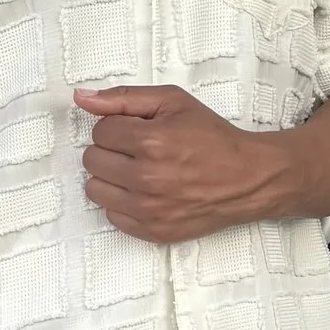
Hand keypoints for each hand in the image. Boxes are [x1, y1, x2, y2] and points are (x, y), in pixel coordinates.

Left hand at [75, 84, 292, 243]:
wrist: (248, 178)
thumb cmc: (212, 136)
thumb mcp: (173, 102)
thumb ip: (124, 98)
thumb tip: (81, 98)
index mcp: (149, 141)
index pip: (100, 132)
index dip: (118, 127)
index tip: (139, 131)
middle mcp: (145, 178)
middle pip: (92, 160)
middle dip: (112, 151)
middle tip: (139, 150)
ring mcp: (148, 209)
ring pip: (95, 190)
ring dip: (112, 178)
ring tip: (138, 171)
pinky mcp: (152, 232)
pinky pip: (112, 216)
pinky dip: (123, 203)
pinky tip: (146, 193)